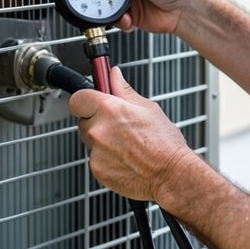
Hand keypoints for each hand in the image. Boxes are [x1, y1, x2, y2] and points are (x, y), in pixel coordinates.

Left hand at [70, 65, 194, 202]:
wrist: (171, 173)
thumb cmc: (164, 143)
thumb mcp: (148, 108)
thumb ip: (124, 90)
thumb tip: (114, 75)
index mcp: (109, 109)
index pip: (78, 98)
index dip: (86, 99)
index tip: (93, 102)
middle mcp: (99, 130)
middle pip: (83, 120)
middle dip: (97, 121)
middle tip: (118, 126)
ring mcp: (96, 152)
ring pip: (90, 141)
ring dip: (101, 141)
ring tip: (126, 144)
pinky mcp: (97, 170)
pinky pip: (95, 159)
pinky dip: (105, 158)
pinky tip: (125, 158)